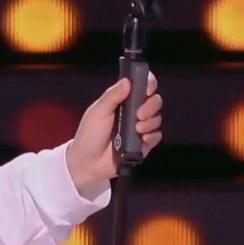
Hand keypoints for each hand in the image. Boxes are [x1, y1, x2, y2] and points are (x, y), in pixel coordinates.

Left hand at [66, 72, 161, 197]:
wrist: (87, 164)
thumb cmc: (89, 135)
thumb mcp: (97, 112)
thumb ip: (112, 96)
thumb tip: (127, 81)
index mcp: (123, 100)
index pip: (142, 85)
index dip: (149, 84)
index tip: (147, 89)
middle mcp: (134, 112)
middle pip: (154, 100)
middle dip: (151, 105)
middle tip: (139, 114)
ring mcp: (139, 128)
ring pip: (157, 118)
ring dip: (150, 121)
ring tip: (137, 129)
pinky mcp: (143, 144)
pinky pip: (156, 136)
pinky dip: (152, 136)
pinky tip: (143, 138)